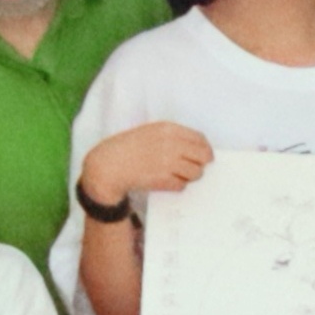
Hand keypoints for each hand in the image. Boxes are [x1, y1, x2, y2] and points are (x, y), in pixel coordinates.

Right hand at [79, 123, 216, 212]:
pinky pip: (182, 185)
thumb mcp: (149, 132)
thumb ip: (172, 136)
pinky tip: (167, 181)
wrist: (109, 165)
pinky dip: (177, 185)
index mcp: (167, 129)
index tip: (205, 154)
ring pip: (196, 172)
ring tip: (178, 175)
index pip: (200, 138)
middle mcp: (171, 144)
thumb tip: (196, 147)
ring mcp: (168, 162)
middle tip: (196, 167)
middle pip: (203, 156)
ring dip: (190, 176)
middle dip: (202, 163)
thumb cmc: (127, 148)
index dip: (205, 148)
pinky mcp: (163, 179)